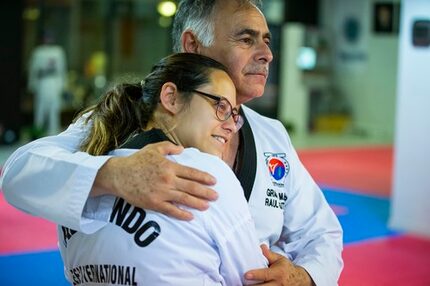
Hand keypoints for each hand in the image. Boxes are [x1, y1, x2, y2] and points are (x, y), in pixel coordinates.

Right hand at [92, 141, 217, 219]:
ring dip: (198, 203)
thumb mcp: (153, 148)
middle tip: (217, 196)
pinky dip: (182, 214)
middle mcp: (168, 180)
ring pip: (184, 199)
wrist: (119, 175)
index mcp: (169, 167)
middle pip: (192, 187)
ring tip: (208, 206)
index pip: (192, 173)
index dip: (204, 177)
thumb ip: (169, 147)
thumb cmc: (136, 161)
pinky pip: (171, 210)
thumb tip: (182, 150)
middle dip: (206, 192)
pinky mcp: (154, 203)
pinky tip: (190, 216)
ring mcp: (161, 193)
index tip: (214, 181)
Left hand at [245, 245, 313, 285]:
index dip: (255, 275)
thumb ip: (269, 254)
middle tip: (241, 284)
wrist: (299, 280)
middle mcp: (278, 284)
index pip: (265, 275)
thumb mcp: (279, 259)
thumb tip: (261, 246)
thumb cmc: (286, 268)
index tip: (246, 275)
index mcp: (278, 273)